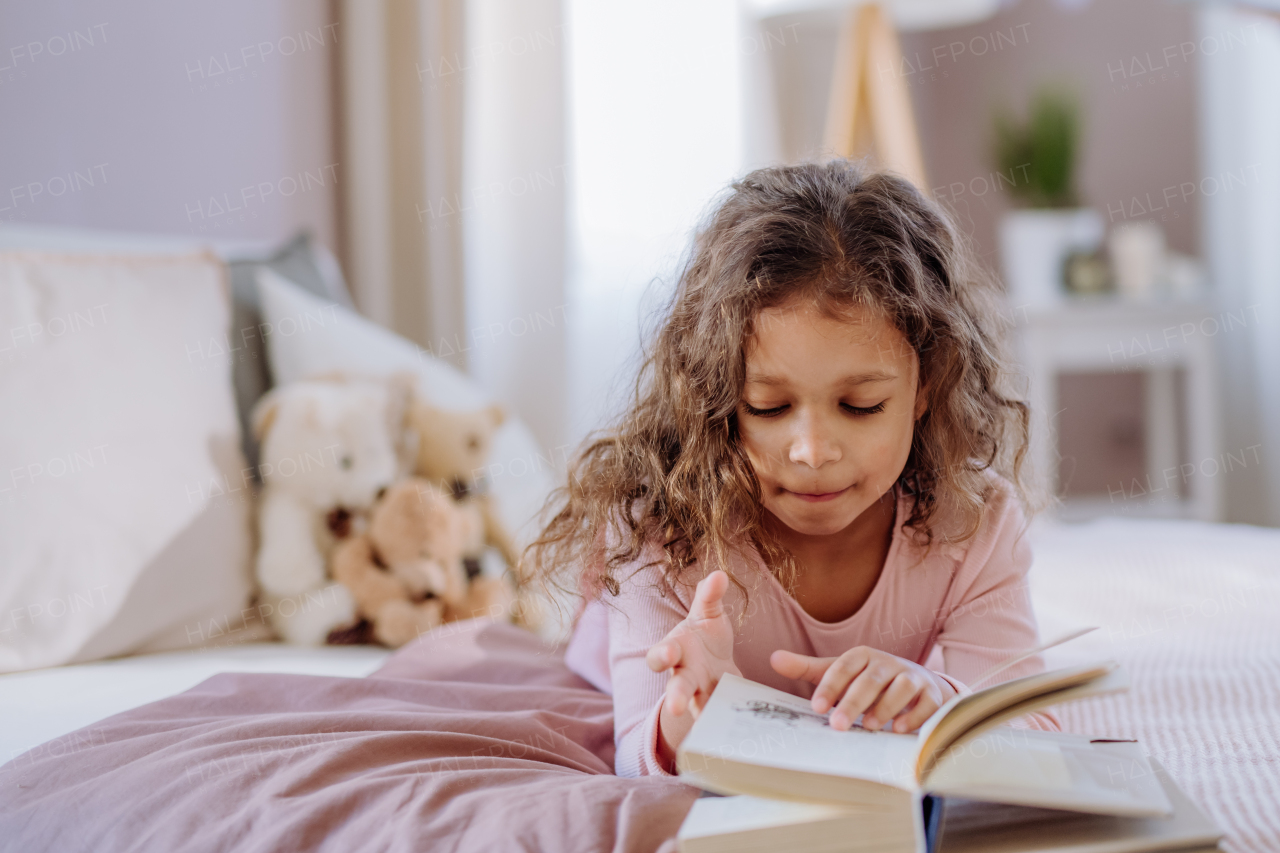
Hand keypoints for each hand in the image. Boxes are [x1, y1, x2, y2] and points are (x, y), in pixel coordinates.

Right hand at [646, 570, 740, 719]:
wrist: (717, 665)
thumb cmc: (707, 635)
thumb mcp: (708, 613)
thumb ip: (709, 596)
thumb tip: (718, 575)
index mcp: (677, 649)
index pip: (661, 655)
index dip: (661, 656)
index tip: (666, 656)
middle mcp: (684, 675)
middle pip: (677, 687)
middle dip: (675, 696)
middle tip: (674, 709)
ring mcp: (701, 694)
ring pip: (697, 708)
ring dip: (701, 716)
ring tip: (707, 726)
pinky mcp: (719, 707)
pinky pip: (721, 717)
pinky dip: (725, 723)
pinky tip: (735, 733)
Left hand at [770, 646, 949, 733]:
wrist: (917, 684)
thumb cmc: (868, 681)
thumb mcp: (838, 672)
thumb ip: (808, 669)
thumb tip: (774, 658)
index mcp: (863, 656)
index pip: (844, 666)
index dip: (830, 685)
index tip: (816, 707)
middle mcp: (888, 663)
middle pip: (871, 678)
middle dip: (854, 702)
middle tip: (838, 725)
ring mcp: (913, 677)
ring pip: (901, 687)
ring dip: (885, 707)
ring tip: (869, 726)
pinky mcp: (932, 694)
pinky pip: (926, 703)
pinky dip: (914, 716)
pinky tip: (898, 730)